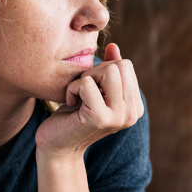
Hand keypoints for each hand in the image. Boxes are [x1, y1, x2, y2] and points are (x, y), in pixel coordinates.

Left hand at [35, 43, 143, 160]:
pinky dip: (72, 88)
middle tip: (82, 91)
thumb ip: (107, 69)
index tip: (91, 88)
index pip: (126, 65)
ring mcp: (118, 117)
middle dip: (95, 71)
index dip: (102, 70)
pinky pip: (87, 83)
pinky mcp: (99, 118)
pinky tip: (70, 103)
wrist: (57, 145)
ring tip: (78, 95)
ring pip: (108, 71)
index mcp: (135, 106)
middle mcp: (132, 113)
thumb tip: (113, 46)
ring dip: (85, 78)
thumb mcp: (93, 88)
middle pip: (119, 65)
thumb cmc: (73, 114)